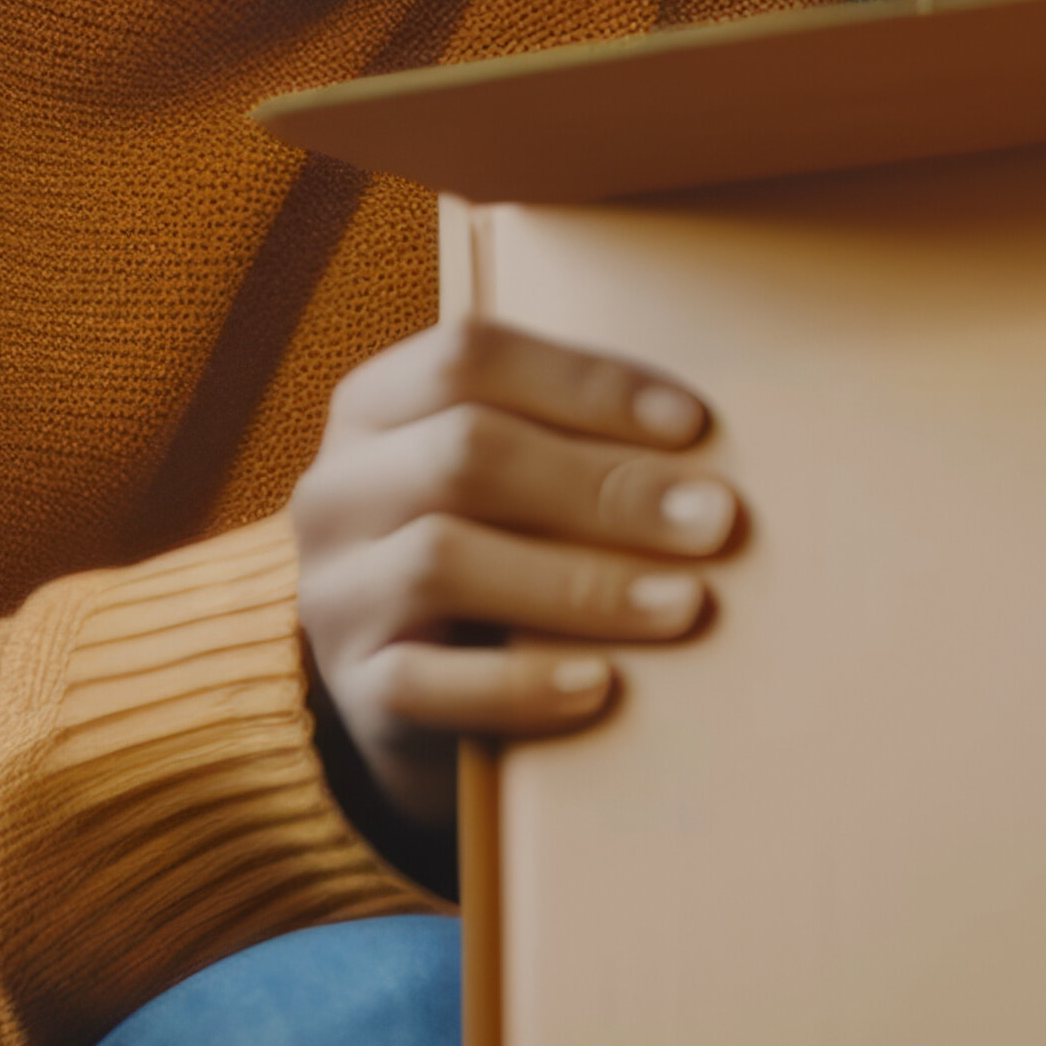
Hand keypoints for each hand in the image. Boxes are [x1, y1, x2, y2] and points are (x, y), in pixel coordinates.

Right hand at [290, 316, 740, 846]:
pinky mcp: (352, 689)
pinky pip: (425, 684)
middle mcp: (339, 488)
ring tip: (684, 604)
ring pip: (442, 560)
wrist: (411, 686)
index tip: (691, 425)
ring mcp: (333, 591)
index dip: (587, 383)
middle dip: (603, 485)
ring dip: (580, 582)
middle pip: (465, 451)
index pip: (470, 356)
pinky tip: (600, 685)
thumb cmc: (493, 551)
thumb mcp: (511, 482)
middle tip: (712, 519)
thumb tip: (709, 461)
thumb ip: (577, 447)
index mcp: (375, 406)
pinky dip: (519, 685)